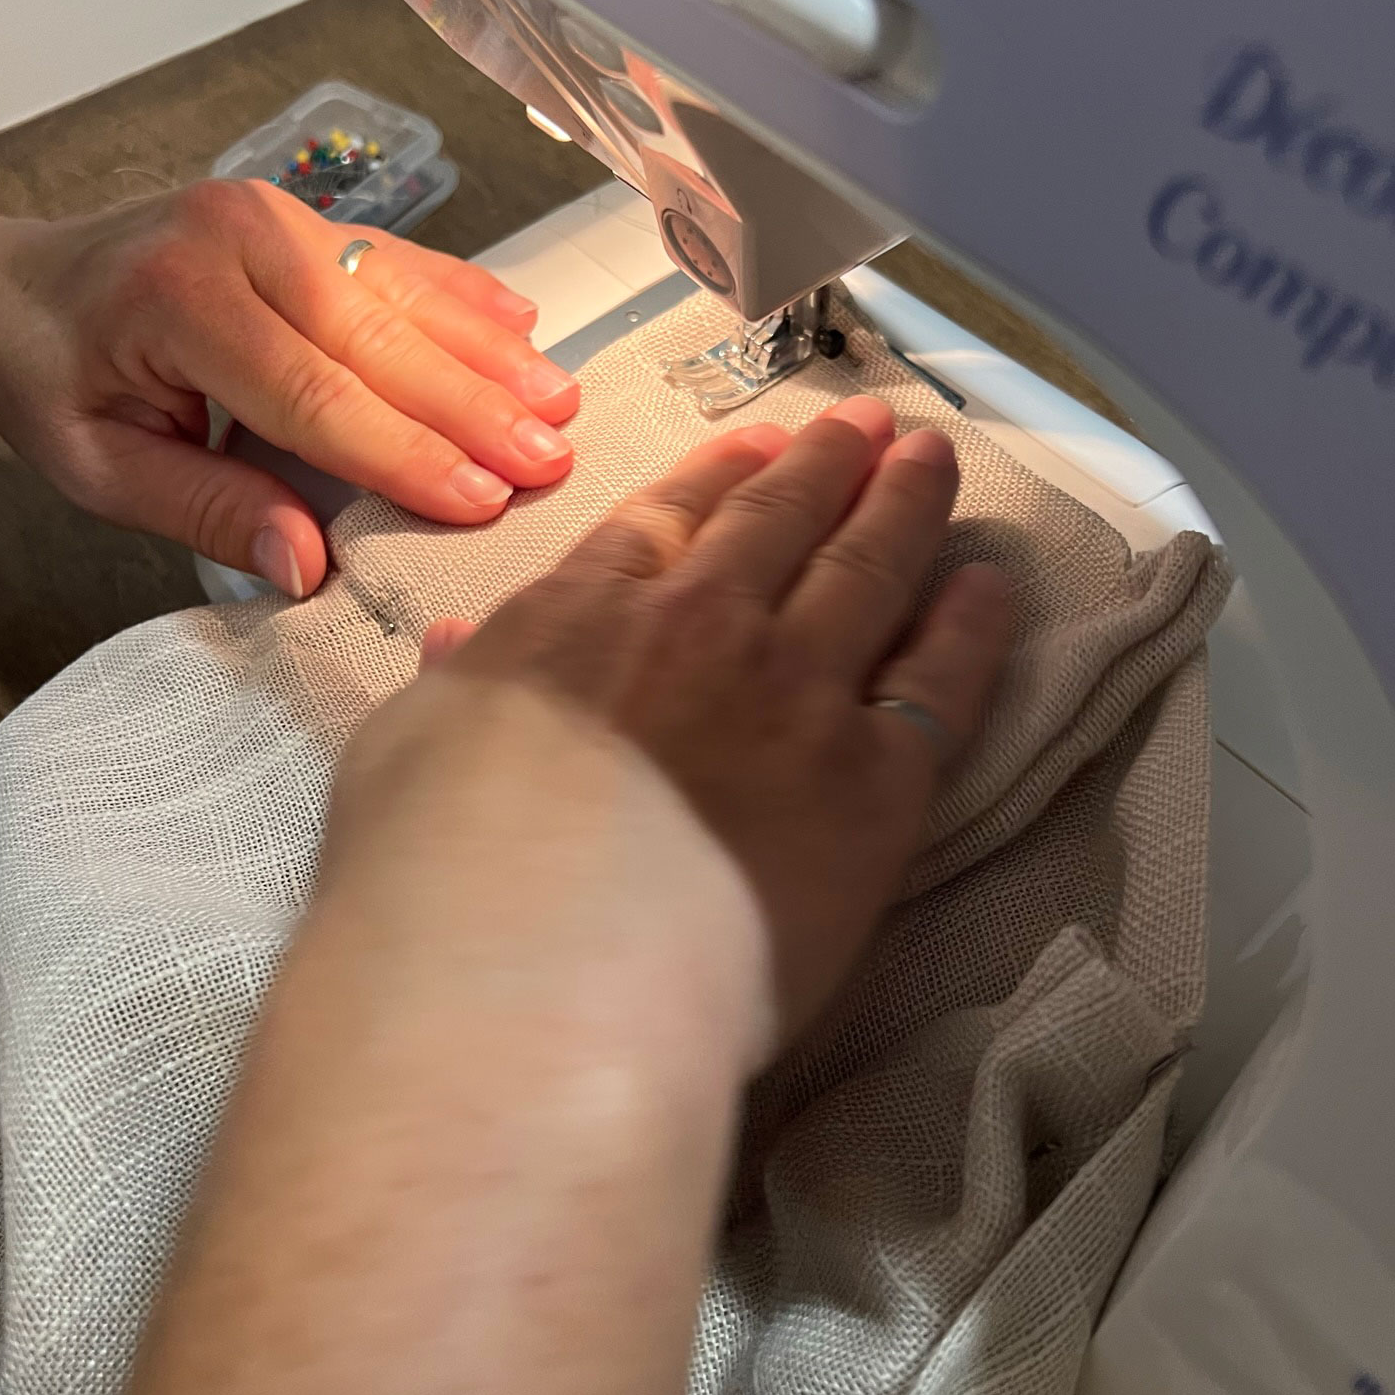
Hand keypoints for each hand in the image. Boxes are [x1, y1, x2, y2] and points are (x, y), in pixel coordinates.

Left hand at [0, 182, 579, 593]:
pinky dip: (465, 297)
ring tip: (559, 404)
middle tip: (548, 462)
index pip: (315, 394)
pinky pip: (399, 259)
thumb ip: (209, 510)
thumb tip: (307, 564)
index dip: (404, 454)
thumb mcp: (103, 469)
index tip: (478, 501)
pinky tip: (523, 327)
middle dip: (474, 407)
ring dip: (489, 353)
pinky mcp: (302, 216)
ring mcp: (276, 215)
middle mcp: (237, 239)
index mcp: (179, 300)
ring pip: (405, 294)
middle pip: (379, 338)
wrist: (14, 290)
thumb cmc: (54, 381)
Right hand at [338, 396, 1010, 1046]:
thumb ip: (455, 687)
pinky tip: (989, 583)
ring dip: (905, 502)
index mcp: (582, 619)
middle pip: (778, 521)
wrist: (539, 972)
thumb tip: (457, 641)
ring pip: (866, 569)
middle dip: (825, 463)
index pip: (664, 522)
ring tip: (933, 458)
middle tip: (867, 422)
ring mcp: (795, 694)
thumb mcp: (405, 755)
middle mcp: (699, 629)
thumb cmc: (441, 878)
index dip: (719, 475)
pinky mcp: (874, 781)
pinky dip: (970, 623)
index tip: (757, 447)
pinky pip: (940, 681)